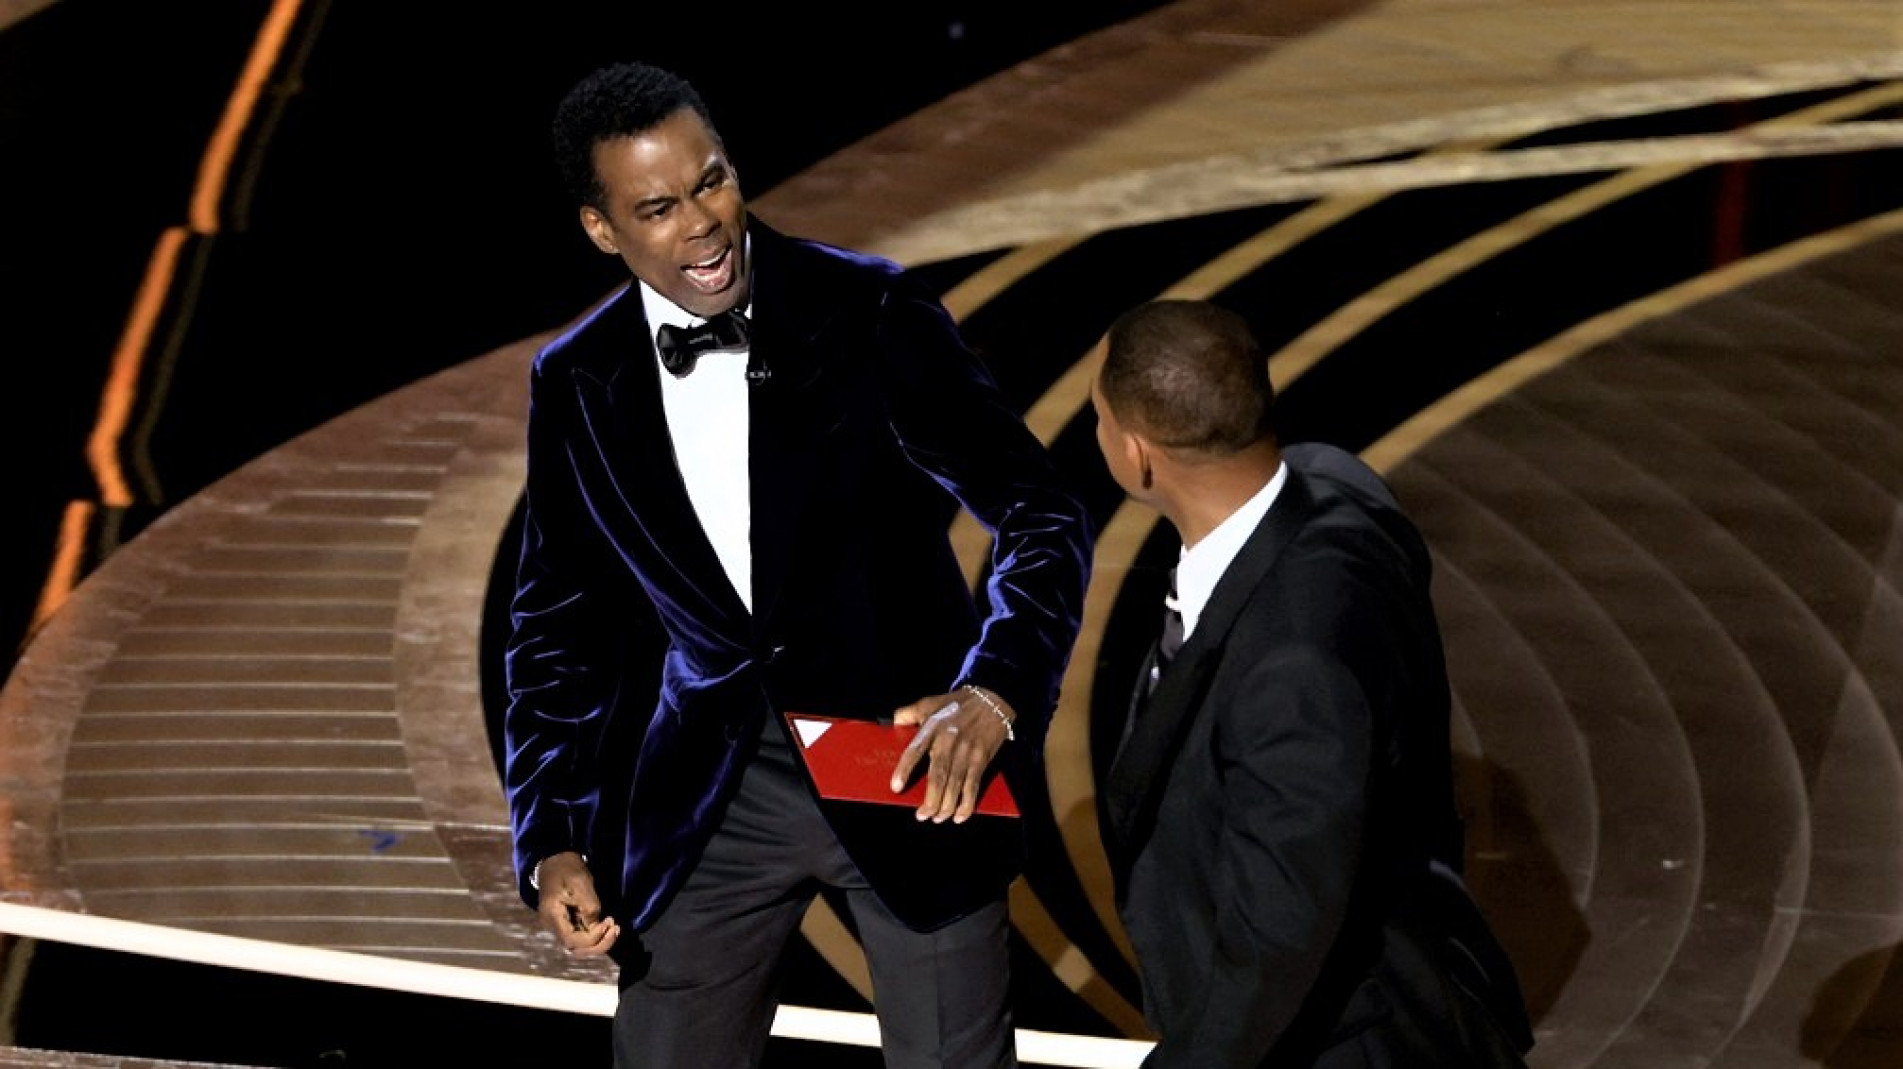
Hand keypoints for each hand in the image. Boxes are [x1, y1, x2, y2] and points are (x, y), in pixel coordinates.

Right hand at [534, 851, 618, 956]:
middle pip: (575, 950)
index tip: (609, 922)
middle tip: (616, 929)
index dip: (593, 938)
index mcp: (552, 916)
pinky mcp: (567, 922)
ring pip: (579, 947)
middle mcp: (553, 926)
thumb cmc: (567, 868)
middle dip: (599, 945)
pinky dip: (595, 936)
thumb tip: (596, 925)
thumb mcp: (580, 882)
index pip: (572, 941)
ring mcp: (559, 926)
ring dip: (598, 942)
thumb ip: (589, 906)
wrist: (555, 859)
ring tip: (614, 929)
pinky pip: (580, 937)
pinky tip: (607, 926)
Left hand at [889, 686, 1014, 823]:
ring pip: (954, 786)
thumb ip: (910, 712)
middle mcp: (948, 742)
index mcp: (933, 728)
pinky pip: (973, 787)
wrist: (993, 699)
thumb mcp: (931, 702)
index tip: (896, 788)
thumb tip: (894, 722)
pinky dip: (967, 804)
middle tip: (922, 816)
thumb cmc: (958, 702)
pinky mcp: (981, 760)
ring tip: (937, 818)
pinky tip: (959, 816)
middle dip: (930, 801)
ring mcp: (966, 753)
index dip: (905, 770)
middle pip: (937, 777)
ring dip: (945, 807)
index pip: (915, 751)